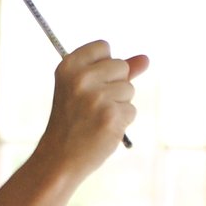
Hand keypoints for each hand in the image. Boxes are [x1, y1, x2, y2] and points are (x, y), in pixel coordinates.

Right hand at [34, 42, 149, 185]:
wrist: (60, 158)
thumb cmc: (73, 122)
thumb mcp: (84, 89)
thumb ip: (113, 71)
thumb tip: (146, 60)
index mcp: (69, 65)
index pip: (104, 47)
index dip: (104, 67)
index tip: (92, 84)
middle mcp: (81, 78)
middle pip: (121, 67)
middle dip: (115, 86)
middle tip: (93, 106)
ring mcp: (97, 97)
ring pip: (129, 90)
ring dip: (119, 105)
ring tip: (97, 119)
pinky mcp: (111, 116)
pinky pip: (131, 111)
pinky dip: (121, 122)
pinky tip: (103, 130)